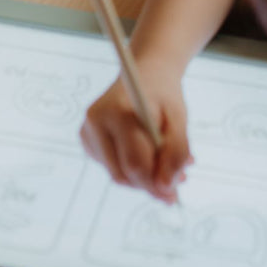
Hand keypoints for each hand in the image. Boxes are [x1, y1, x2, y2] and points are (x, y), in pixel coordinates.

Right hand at [80, 73, 192, 202]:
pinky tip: (148, 156)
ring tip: (167, 167)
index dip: (156, 183)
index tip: (174, 192)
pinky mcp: (87, 140)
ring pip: (117, 174)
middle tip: (175, 184)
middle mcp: (96, 121)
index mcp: (118, 111)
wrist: (146, 73)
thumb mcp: (179, 120)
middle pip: (122, 173)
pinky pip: (113, 167)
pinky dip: (132, 169)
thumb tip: (165, 188)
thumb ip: (177, 153)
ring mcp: (87, 132)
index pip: (135, 162)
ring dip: (143, 179)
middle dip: (150, 184)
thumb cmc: (164, 95)